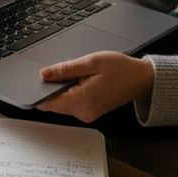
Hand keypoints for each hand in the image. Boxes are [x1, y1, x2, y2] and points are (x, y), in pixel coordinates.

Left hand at [35, 52, 153, 122]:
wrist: (141, 80)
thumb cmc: (121, 69)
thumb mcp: (91, 62)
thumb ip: (65, 70)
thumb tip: (44, 74)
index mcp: (82, 101)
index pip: (47, 103)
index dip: (38, 91)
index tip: (36, 81)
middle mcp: (83, 112)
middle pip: (53, 104)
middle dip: (51, 88)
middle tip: (61, 71)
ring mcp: (86, 114)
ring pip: (61, 104)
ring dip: (61, 90)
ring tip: (76, 75)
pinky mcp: (89, 112)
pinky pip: (71, 104)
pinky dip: (69, 93)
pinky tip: (80, 81)